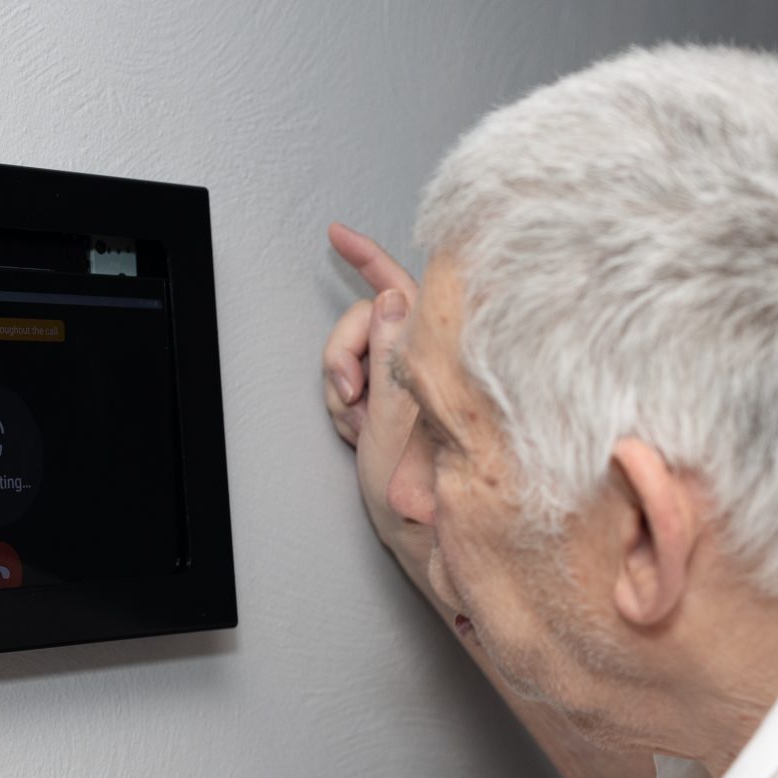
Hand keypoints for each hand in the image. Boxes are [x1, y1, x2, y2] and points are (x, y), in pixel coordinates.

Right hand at [322, 222, 429, 579]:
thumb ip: (390, 359)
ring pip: (356, 355)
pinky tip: (362, 431)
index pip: (402, 290)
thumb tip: (389, 299)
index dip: (367, 257)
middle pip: (365, 323)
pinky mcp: (401, 398)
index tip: (339, 236)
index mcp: (439, 361)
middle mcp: (432, 364)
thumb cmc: (422, 500)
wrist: (424, 541)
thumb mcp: (394, 425)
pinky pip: (359, 381)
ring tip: (363, 431)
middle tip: (351, 403)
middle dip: (344, 359)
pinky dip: (349, 405)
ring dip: (345, 394)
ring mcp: (415, 381)